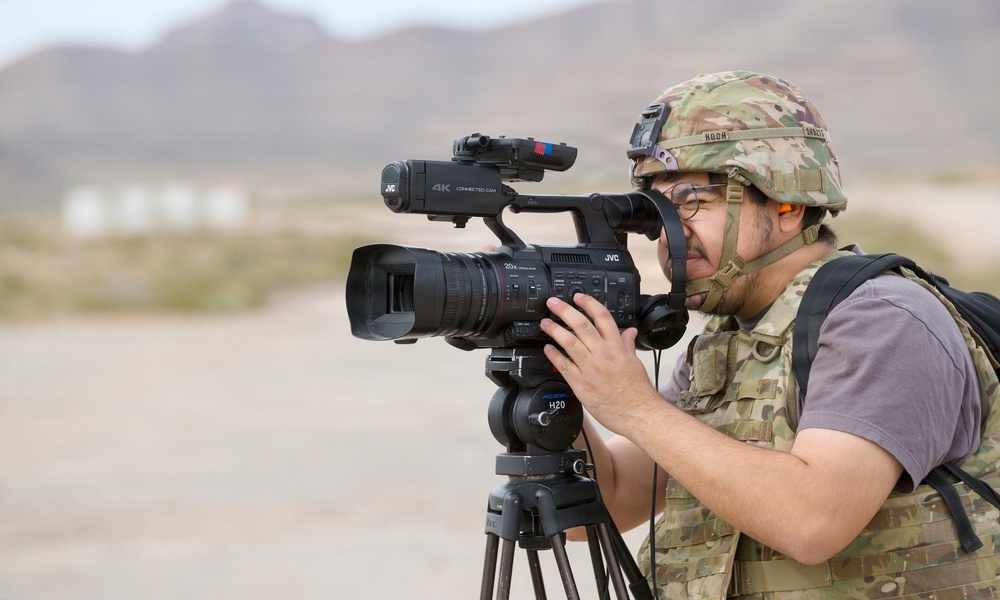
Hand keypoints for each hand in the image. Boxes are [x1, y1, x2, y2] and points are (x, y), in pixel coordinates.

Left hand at [539, 294, 657, 433]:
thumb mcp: (635, 363)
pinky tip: (547, 348)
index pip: (602, 318)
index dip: (588, 304)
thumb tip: (629, 332)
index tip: (578, 297)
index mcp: (617, 348)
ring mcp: (591, 369)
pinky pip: (563, 366)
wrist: (639, 414)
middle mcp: (603, 355)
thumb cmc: (637, 392)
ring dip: (554, 330)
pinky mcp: (581, 384)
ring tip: (545, 323)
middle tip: (553, 303)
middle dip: (565, 311)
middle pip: (581, 326)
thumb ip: (628, 345)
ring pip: (569, 343)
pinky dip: (554, 355)